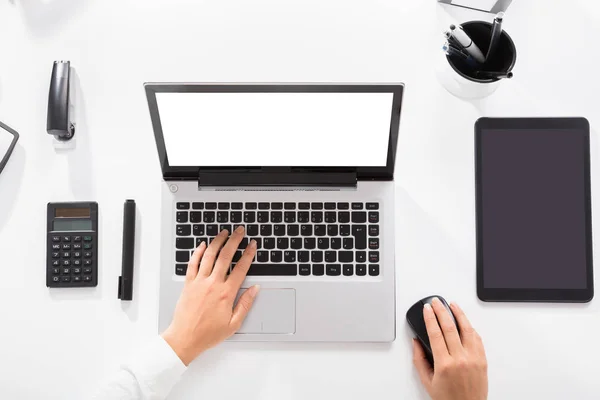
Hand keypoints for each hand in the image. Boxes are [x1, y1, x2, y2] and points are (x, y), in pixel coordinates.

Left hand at [161, 227, 258, 364]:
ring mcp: (199, 282)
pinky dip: (198, 252)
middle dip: (234, 240)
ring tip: (224, 232)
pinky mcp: (188, 284)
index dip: (248, 254)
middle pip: (226, 256)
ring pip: (209, 256)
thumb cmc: (208, 334)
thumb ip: (245, 304)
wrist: (184, 339)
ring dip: (218, 241)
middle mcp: (213, 284)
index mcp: (226, 293)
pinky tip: (203, 245)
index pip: (241, 268)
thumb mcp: (233, 324)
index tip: (252, 245)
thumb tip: (255, 290)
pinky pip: (193, 263)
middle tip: (240, 231)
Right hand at [413, 298, 487, 399]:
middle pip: (450, 327)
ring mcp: (473, 359)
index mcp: (444, 364)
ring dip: (459, 314)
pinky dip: (470, 328)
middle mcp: (460, 359)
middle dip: (441, 311)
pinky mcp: (483, 360)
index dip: (430, 318)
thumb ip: (419, 360)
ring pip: (467, 329)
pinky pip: (477, 339)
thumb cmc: (448, 399)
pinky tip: (465, 322)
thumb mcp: (427, 381)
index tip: (427, 309)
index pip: (436, 333)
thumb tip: (416, 342)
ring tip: (452, 305)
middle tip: (436, 302)